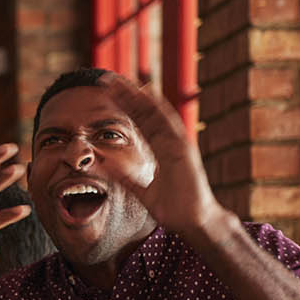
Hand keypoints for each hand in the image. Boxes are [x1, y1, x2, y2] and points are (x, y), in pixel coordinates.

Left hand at [99, 74, 234, 234]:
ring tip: (120, 80)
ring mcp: (178, 143)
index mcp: (162, 149)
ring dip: (138, 96)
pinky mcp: (183, 149)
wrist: (194, 221)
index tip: (108, 92)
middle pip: (146, 112)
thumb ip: (125, 178)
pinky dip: (158, 107)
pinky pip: (169, 124)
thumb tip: (105, 168)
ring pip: (156, 113)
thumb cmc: (174, 207)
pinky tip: (147, 93)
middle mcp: (171, 142)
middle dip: (127, 95)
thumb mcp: (142, 190)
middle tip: (107, 77)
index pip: (141, 122)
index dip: (125, 106)